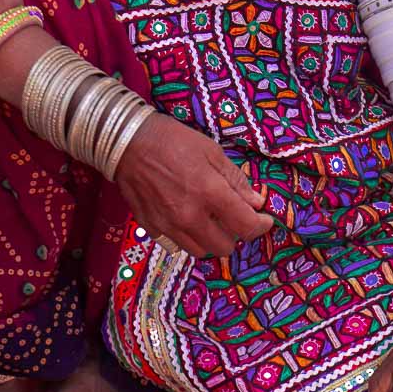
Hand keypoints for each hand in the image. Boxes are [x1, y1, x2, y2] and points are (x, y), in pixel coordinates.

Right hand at [115, 113, 273, 256]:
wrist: (128, 142)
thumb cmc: (173, 140)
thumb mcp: (212, 151)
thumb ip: (235, 180)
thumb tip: (255, 202)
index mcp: (209, 193)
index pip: (246, 226)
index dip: (261, 226)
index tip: (264, 219)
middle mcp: (190, 216)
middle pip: (224, 247)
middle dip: (235, 234)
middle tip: (233, 216)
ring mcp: (168, 225)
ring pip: (200, 251)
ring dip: (211, 239)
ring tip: (210, 219)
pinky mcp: (151, 227)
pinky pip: (177, 244)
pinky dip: (187, 237)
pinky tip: (187, 218)